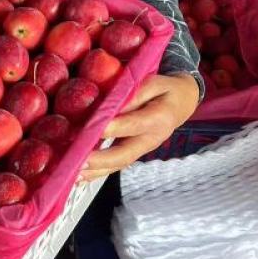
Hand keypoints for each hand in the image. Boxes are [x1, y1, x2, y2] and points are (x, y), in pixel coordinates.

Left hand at [80, 73, 200, 180]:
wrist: (182, 102)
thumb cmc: (166, 90)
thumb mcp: (155, 82)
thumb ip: (135, 92)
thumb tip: (113, 104)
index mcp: (159, 118)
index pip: (134, 124)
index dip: (114, 128)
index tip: (95, 129)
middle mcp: (151, 139)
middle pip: (125, 154)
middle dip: (101, 160)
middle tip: (80, 161)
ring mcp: (142, 149)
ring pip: (119, 164)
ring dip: (96, 170)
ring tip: (75, 173)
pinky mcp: (135, 153)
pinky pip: (116, 164)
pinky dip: (98, 172)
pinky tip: (81, 176)